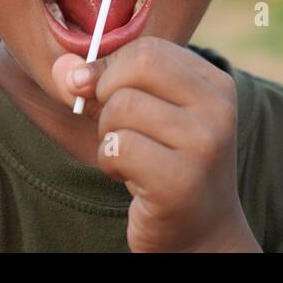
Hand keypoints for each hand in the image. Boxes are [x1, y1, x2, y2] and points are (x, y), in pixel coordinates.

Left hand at [51, 37, 260, 251]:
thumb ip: (105, 84)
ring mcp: (205, 145)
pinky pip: (118, 147)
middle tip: (117, 128)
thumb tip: (64, 69)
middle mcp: (218, 109)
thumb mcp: (145, 115)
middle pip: (136, 66)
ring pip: (121, 107)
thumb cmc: (165, 166)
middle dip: (107, 96)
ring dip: (107, 136)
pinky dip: (110, 162)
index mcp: (215, 84)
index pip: (148, 48)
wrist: (201, 234)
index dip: (112, 69)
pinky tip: (130, 177)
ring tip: (130, 157)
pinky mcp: (182, 181)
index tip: (108, 96)